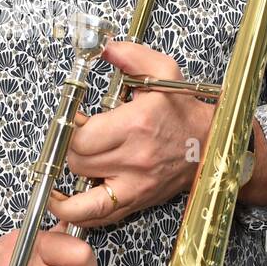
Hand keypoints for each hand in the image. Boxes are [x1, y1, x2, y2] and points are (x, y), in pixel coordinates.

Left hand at [47, 39, 213, 228]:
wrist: (211, 144)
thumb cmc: (184, 110)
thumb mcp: (163, 71)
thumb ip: (130, 55)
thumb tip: (104, 48)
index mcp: (136, 124)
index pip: (82, 136)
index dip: (68, 128)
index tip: (73, 120)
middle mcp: (134, 158)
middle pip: (77, 163)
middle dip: (67, 150)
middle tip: (72, 140)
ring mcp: (135, 185)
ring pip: (82, 196)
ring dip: (64, 186)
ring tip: (55, 177)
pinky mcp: (137, 201)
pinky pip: (100, 217)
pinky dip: (77, 214)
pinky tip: (64, 203)